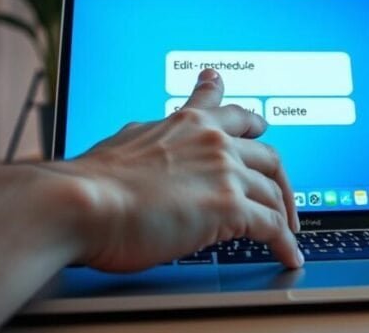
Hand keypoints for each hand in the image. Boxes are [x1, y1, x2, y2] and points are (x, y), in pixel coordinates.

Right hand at [62, 68, 301, 270]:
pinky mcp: (230, 208)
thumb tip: (147, 136)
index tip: (259, 122)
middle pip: (267, 154)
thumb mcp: (127, 140)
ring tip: (287, 232)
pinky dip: (284, 243)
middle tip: (283, 193)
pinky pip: (271, 227)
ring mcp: (225, 172)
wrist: (81, 202)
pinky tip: (288, 254)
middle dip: (279, 178)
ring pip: (272, 193)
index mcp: (187, 123)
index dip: (250, 122)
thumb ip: (152, 137)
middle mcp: (213, 141)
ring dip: (283, 215)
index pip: (229, 113)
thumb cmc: (91, 180)